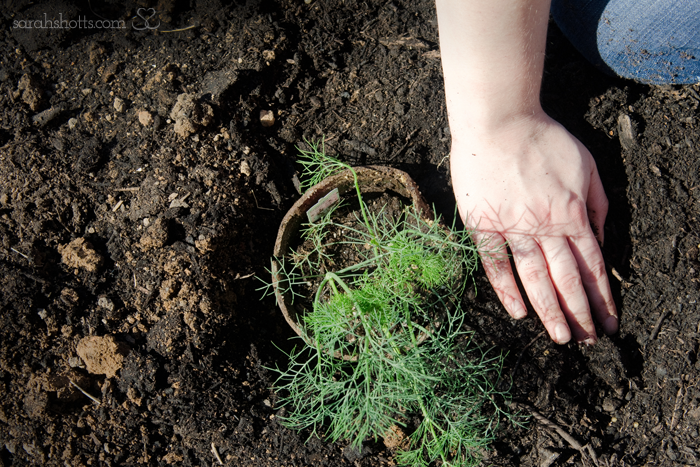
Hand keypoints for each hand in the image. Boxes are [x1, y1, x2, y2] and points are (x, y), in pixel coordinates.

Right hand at [451, 111, 617, 343]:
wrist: (498, 121)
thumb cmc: (542, 138)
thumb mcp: (586, 164)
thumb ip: (598, 203)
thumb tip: (602, 239)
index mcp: (574, 212)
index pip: (593, 265)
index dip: (602, 297)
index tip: (608, 321)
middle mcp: (546, 226)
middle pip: (567, 278)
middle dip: (580, 313)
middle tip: (587, 341)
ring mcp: (513, 227)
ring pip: (535, 278)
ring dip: (549, 311)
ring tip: (560, 338)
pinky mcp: (483, 225)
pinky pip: (496, 264)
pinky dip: (506, 290)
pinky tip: (518, 313)